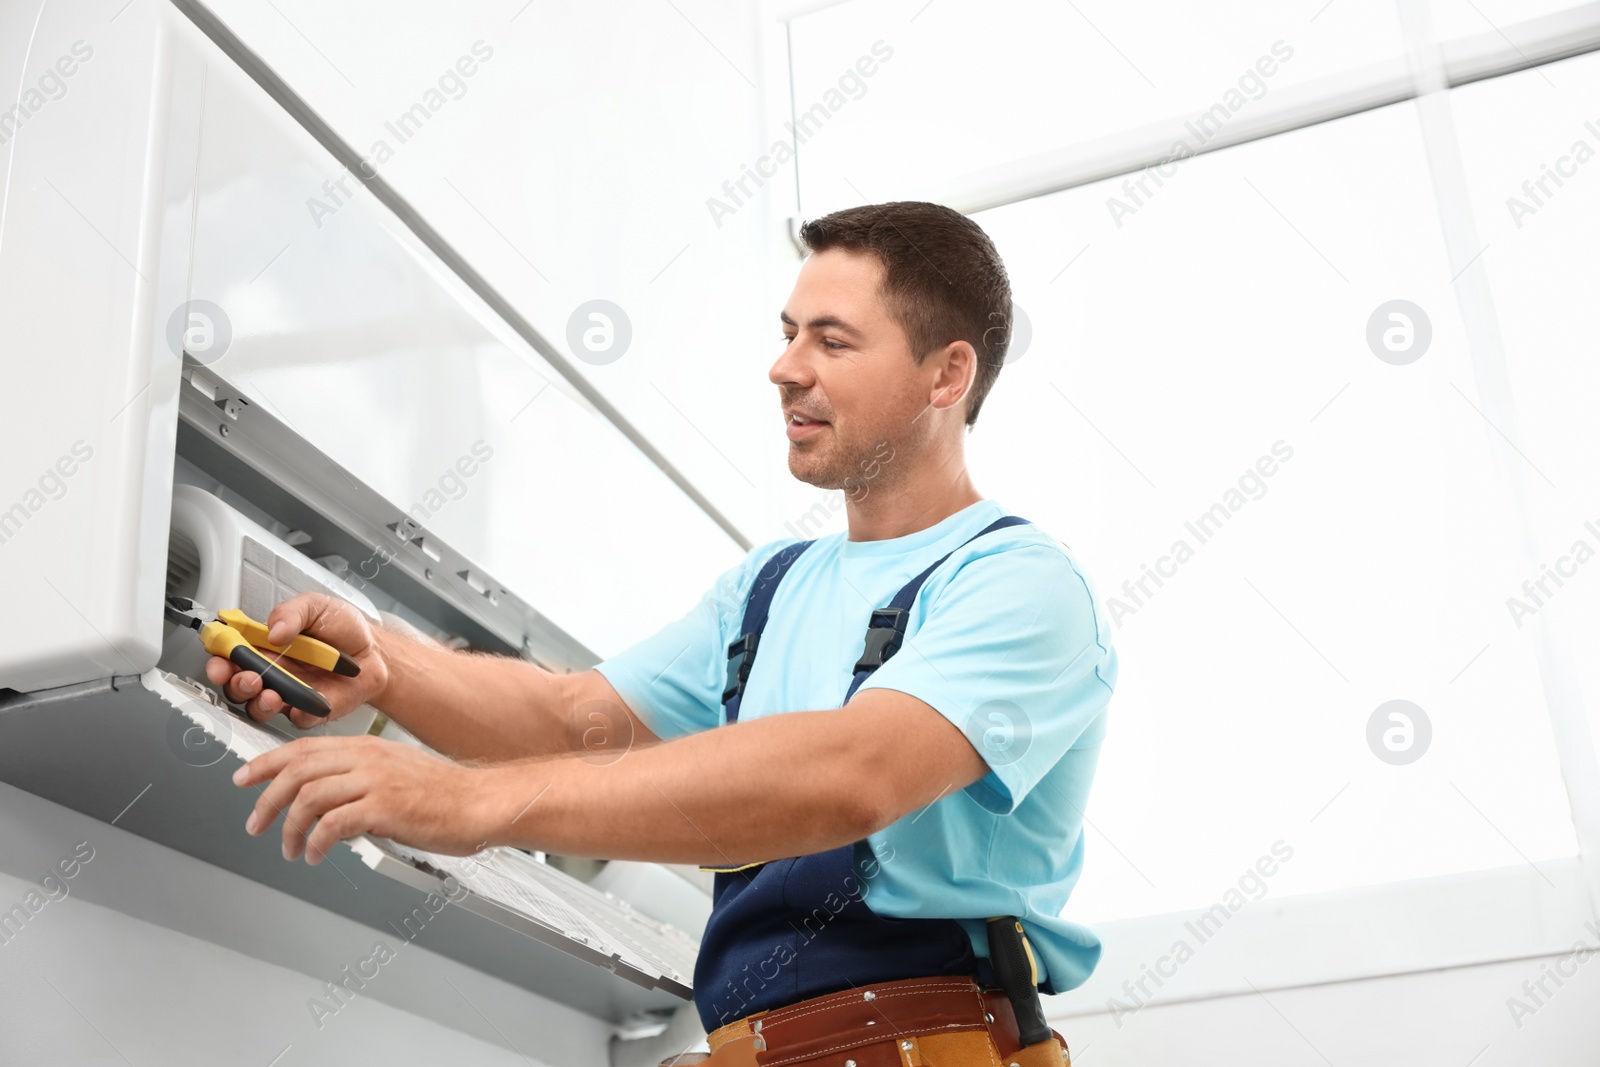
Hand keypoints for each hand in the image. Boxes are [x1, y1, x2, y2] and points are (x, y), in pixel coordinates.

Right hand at [205, 592, 388, 728]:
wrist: (376, 650)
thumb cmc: (343, 628)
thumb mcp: (315, 606)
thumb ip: (291, 613)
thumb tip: (273, 631)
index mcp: (264, 645)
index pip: (229, 656)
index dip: (218, 660)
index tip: (220, 661)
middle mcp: (272, 672)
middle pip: (236, 686)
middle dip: (235, 684)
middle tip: (249, 678)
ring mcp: (288, 694)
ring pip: (259, 708)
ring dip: (259, 703)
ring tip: (272, 693)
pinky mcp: (310, 710)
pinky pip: (296, 719)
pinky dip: (296, 714)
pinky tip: (302, 704)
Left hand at [233, 735, 497, 862]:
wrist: (481, 803)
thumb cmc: (445, 795)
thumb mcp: (396, 773)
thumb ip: (361, 779)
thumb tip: (327, 802)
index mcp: (367, 747)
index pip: (303, 748)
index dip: (266, 763)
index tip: (243, 778)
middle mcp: (367, 758)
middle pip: (297, 771)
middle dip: (266, 799)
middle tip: (255, 824)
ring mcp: (375, 781)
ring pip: (308, 798)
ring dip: (289, 828)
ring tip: (288, 849)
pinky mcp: (384, 808)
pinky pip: (331, 825)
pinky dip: (314, 842)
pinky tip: (314, 854)